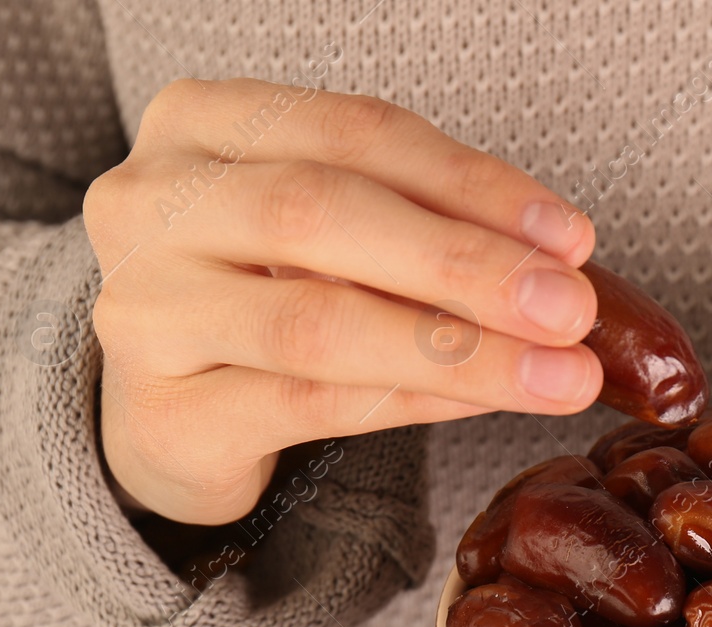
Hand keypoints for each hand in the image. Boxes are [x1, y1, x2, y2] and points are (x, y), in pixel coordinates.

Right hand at [84, 78, 601, 523]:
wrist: (160, 414)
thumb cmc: (260, 298)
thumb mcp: (331, 234)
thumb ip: (421, 226)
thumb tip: (558, 262)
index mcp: (199, 124)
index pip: (354, 132)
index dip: (471, 183)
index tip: (569, 235)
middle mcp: (149, 205)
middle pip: (323, 214)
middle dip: (467, 262)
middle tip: (569, 307)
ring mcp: (143, 314)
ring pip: (317, 322)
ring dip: (457, 348)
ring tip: (555, 372)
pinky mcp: (163, 418)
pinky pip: (309, 406)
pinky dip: (412, 401)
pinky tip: (483, 400)